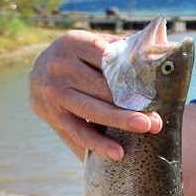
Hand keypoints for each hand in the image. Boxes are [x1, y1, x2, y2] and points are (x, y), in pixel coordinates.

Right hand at [29, 29, 160, 161]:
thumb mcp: (92, 44)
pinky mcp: (53, 115)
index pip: (106, 58)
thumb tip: (157, 52)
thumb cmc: (80, 58)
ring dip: (119, 120)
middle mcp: (60, 65)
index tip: (152, 86)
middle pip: (100, 87)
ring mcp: (54, 92)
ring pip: (90, 110)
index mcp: (74, 42)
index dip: (129, 73)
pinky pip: (79, 132)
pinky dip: (99, 143)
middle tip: (156, 115)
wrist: (39, 73)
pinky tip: (118, 153)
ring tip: (144, 128)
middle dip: (130, 102)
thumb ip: (118, 48)